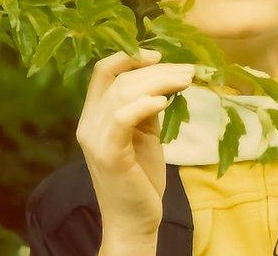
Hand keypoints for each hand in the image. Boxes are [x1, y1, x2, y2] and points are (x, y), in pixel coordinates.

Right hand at [76, 48, 194, 246]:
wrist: (134, 221)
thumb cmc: (140, 179)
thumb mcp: (144, 135)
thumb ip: (145, 109)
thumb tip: (165, 80)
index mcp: (94, 115)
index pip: (102, 72)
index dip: (129, 57)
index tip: (159, 55)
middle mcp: (89, 124)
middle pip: (120, 80)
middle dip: (157, 70)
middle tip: (188, 70)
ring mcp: (96, 139)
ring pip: (123, 94)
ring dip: (159, 83)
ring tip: (186, 81)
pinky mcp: (109, 155)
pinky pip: (122, 119)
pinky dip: (144, 105)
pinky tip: (165, 102)